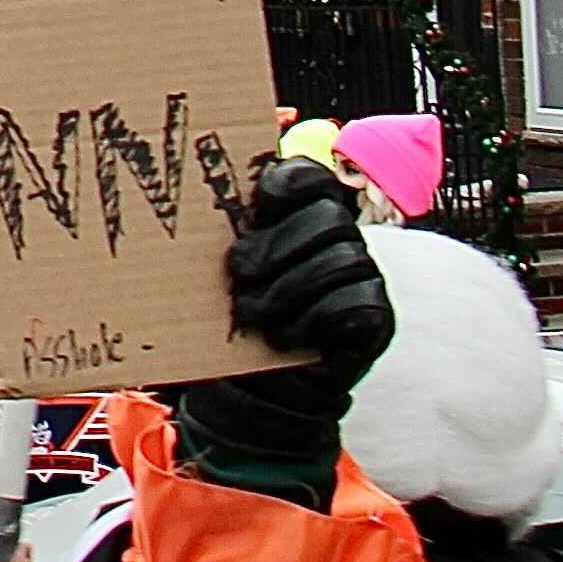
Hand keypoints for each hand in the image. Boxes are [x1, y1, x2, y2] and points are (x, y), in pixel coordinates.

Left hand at [225, 157, 396, 384]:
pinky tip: (284, 337)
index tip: (262, 200)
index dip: (291, 182)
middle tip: (238, 273)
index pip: (312, 176)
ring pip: (341, 261)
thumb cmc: (242, 315)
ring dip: (287, 290)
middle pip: (329, 217)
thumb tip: (186, 210)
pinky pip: (352, 305)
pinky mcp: (376, 317)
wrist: (262, 385)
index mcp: (304, 213)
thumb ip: (226, 236)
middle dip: (278, 247)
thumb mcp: (228, 272)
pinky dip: (310, 322)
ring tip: (252, 313)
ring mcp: (365, 275)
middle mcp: (343, 238)